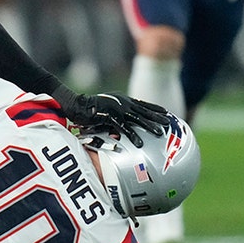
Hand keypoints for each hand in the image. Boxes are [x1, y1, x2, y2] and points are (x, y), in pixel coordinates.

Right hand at [53, 86, 168, 147]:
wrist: (74, 103)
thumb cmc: (88, 107)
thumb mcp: (106, 107)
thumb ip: (116, 112)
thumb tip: (123, 120)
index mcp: (122, 99)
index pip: (142, 104)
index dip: (155, 108)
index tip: (166, 112)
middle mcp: (122, 102)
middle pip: (144, 111)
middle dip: (157, 117)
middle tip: (168, 123)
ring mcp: (116, 109)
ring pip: (137, 119)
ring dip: (149, 126)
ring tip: (159, 133)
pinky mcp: (110, 117)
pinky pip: (124, 128)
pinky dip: (133, 136)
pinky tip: (140, 143)